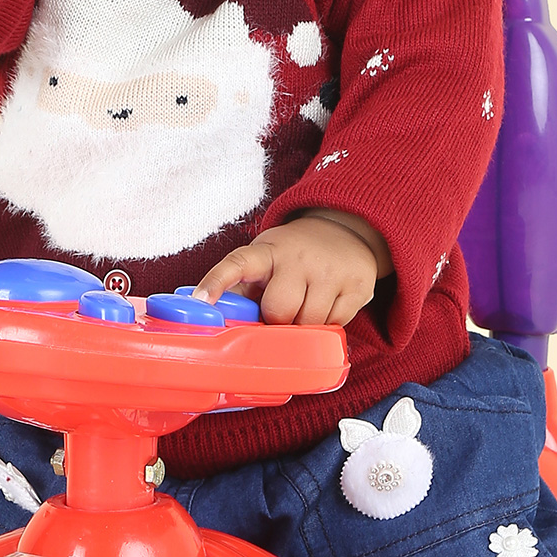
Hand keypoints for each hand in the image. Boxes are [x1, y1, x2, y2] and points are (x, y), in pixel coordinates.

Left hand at [192, 212, 386, 326]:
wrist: (345, 230)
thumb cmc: (294, 254)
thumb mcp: (266, 258)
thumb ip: (242, 287)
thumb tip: (209, 316)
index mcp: (268, 250)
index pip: (237, 263)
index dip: (216, 281)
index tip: (199, 301)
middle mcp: (298, 256)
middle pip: (279, 311)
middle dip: (279, 319)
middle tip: (283, 308)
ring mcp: (330, 269)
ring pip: (309, 324)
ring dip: (305, 326)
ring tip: (308, 302)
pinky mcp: (357, 285)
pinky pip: (337, 326)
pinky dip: (329, 324)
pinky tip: (329, 303)